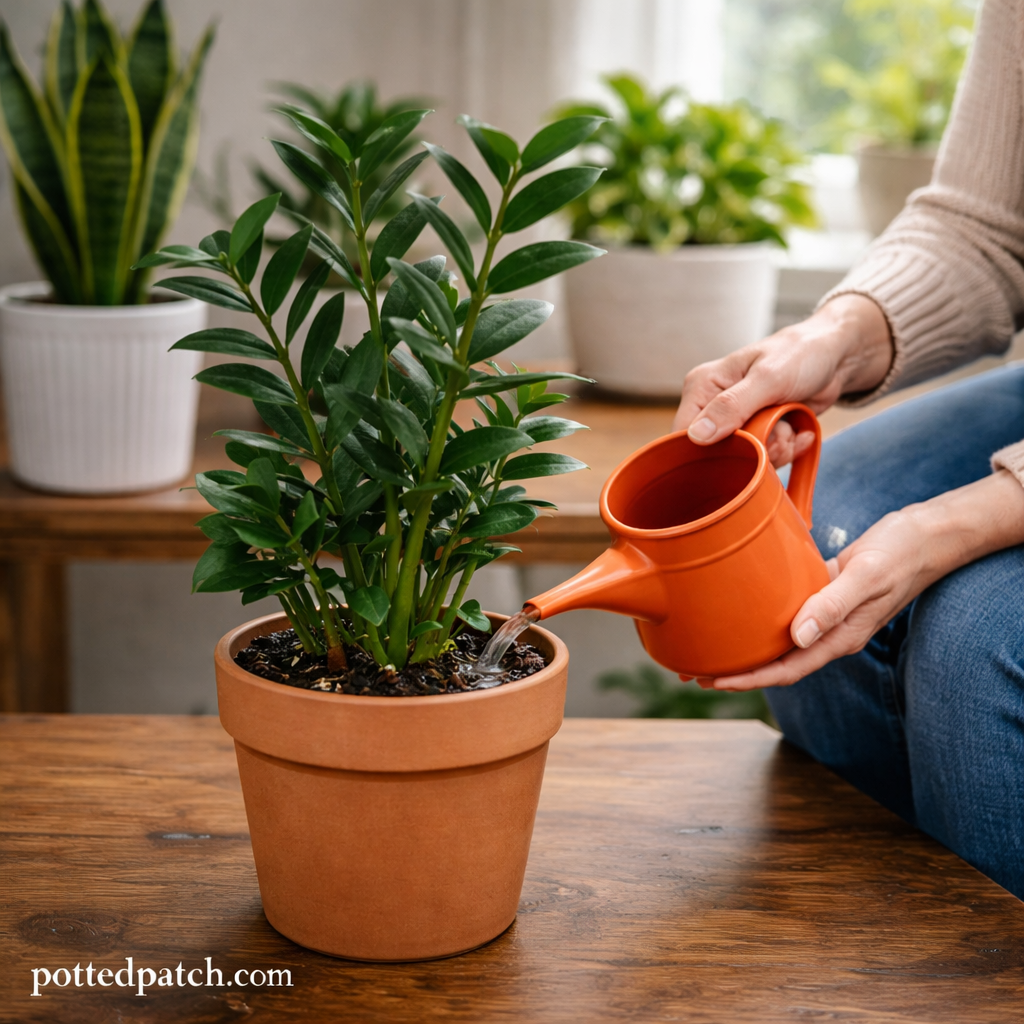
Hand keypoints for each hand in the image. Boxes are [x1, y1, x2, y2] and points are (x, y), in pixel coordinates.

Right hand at [673, 294, 892, 467]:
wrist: (836, 357)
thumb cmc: (800, 353)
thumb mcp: (767, 378)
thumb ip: (731, 406)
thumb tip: (697, 436)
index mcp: (703, 386)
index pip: (684, 433)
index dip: (707, 451)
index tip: (742, 449)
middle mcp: (713, 405)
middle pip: (716, 453)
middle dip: (752, 451)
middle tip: (778, 435)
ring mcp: (737, 421)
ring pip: (743, 459)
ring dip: (774, 451)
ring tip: (790, 427)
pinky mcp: (759, 432)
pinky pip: (765, 458)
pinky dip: (786, 450)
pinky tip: (799, 431)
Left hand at [701, 471, 1023, 690]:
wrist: (925, 536)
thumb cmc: (899, 553)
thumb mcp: (865, 576)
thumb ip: (832, 604)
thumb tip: (798, 637)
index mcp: (839, 637)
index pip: (786, 669)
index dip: (749, 679)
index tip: (714, 682)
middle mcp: (829, 632)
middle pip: (776, 663)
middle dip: (738, 672)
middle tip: (693, 673)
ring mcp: (826, 616)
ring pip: (779, 641)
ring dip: (745, 647)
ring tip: (707, 648)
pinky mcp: (822, 595)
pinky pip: (787, 615)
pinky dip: (761, 620)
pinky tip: (739, 612)